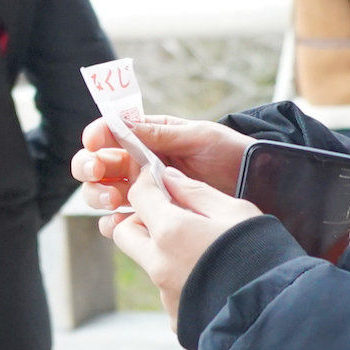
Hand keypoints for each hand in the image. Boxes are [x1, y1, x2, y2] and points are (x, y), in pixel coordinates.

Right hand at [72, 114, 254, 209]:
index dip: (96, 136)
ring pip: (103, 193)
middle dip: (90, 167)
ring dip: (99, 194)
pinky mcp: (153, 218)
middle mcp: (140, 165)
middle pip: (98, 165)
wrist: (259, 184)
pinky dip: (112, 223)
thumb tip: (122, 126)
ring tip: (113, 199)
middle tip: (98, 171)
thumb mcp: (199, 136)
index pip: (109, 134)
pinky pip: (122, 223)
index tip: (95, 142)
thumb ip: (160, 134)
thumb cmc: (231, 153)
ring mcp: (144, 193)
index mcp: (148, 138)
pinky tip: (118, 222)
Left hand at [100, 167, 261, 320]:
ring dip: (166, 252)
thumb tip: (170, 180)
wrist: (279, 313)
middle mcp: (159, 265)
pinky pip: (170, 291)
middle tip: (169, 217)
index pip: (139, 197)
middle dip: (140, 220)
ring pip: (150, 264)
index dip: (147, 184)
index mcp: (172, 233)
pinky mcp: (174, 318)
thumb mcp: (236, 212)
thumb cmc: (264, 255)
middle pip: (125, 233)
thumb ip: (197, 193)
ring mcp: (165, 295)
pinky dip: (183, 281)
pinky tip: (213, 281)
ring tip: (204, 253)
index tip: (158, 182)